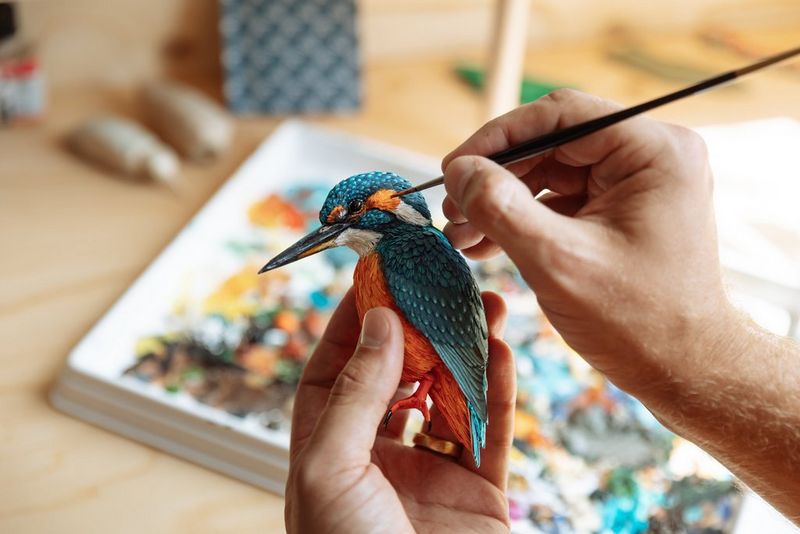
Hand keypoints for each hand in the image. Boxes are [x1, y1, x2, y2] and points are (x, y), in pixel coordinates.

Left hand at [285, 289, 514, 533]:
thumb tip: (379, 322)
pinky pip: (490, 432)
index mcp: (330, 452)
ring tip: (487, 305)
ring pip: (452, 397)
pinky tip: (501, 351)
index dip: (356, 324)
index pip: (337, 372)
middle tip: (440, 287)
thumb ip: (355, 395)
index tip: (378, 280)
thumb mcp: (329, 470)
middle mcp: (379, 458)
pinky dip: (498, 391)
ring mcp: (430, 474)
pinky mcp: (477, 493)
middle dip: (421, 330)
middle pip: (401, 377)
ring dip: (468, 352)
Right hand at [440, 89, 733, 402]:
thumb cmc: (637, 321)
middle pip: (552, 144)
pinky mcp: (622, 211)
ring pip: (550, 174)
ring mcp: (636, 185)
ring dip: (502, 202)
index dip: (498, 137)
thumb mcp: (558, 262)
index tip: (454, 167)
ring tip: (460, 234)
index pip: (561, 115)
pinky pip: (561, 201)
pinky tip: (484, 243)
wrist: (682, 370)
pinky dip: (523, 220)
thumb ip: (501, 209)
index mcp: (653, 152)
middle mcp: (650, 157)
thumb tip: (458, 171)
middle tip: (452, 209)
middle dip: (495, 178)